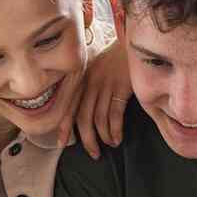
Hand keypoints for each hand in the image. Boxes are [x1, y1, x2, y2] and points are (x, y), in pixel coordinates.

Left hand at [62, 38, 131, 158]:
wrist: (134, 43)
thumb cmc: (116, 59)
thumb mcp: (96, 68)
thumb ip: (88, 86)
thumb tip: (84, 113)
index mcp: (82, 78)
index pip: (69, 106)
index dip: (65, 126)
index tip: (62, 143)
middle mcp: (90, 82)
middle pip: (83, 117)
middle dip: (87, 139)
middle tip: (93, 153)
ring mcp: (106, 84)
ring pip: (99, 119)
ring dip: (103, 136)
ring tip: (109, 144)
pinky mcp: (121, 87)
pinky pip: (115, 115)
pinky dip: (115, 130)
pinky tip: (118, 137)